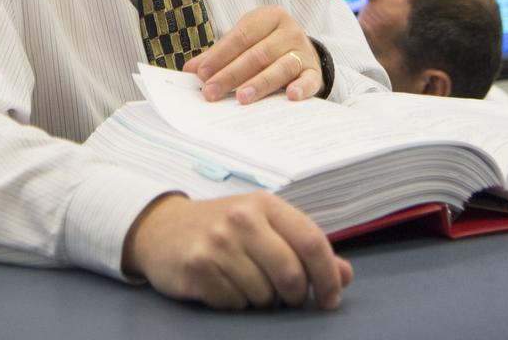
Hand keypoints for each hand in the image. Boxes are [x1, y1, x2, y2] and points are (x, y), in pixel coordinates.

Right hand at [122, 192, 352, 310]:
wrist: (162, 228)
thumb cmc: (223, 228)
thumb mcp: (265, 226)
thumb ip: (304, 248)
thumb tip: (345, 274)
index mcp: (265, 204)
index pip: (312, 241)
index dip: (328, 276)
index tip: (331, 299)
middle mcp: (242, 218)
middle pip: (292, 274)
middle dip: (294, 295)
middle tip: (284, 297)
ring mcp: (218, 242)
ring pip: (264, 295)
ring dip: (261, 299)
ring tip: (245, 281)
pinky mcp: (198, 267)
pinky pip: (235, 304)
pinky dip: (235, 303)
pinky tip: (223, 285)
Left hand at [182, 5, 322, 104]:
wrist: (304, 51)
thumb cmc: (267, 45)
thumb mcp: (245, 42)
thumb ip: (220, 54)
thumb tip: (190, 69)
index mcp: (269, 16)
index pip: (241, 36)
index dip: (220, 55)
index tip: (201, 74)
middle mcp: (289, 31)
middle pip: (257, 54)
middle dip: (231, 74)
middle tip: (212, 92)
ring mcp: (303, 51)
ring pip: (280, 67)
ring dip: (260, 83)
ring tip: (241, 98)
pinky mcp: (315, 71)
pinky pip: (310, 80)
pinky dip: (301, 88)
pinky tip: (291, 96)